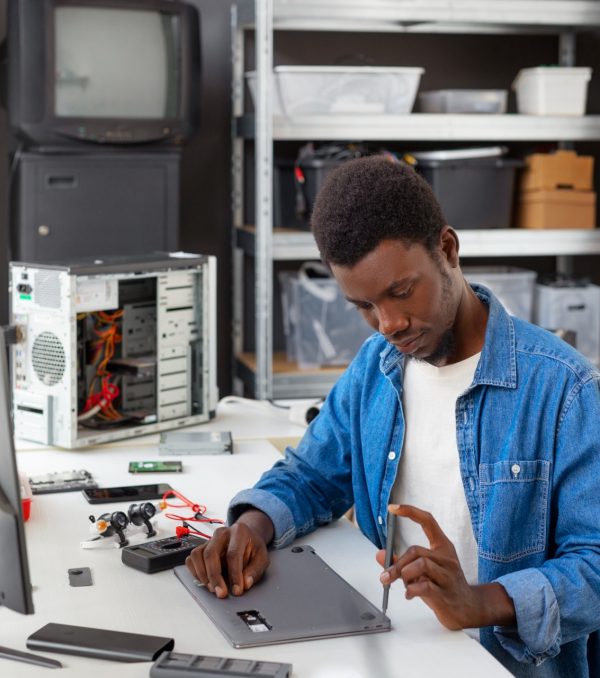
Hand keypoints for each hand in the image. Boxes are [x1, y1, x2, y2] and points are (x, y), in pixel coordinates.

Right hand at [186, 509, 272, 597]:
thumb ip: (255, 570)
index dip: (234, 574)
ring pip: (197, 555)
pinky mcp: (202, 547)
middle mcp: (222, 533)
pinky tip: (205, 581)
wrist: (246, 536)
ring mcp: (209, 539)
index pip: (233, 554)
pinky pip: (192, 559)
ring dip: (203, 575)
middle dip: (214, 576)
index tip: (237, 590)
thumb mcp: (262, 557)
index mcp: (239, 531)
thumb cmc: (253, 547)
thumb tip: (246, 583)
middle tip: (221, 593)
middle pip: (211, 553)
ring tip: (213, 588)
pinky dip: (195, 572)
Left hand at [376, 504, 514, 629]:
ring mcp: (448, 576)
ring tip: (405, 586)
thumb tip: (379, 554)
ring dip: (404, 575)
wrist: (469, 609)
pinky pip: (424, 586)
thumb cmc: (444, 586)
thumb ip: (402, 562)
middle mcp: (447, 558)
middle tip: (386, 576)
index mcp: (442, 547)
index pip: (428, 521)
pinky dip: (411, 590)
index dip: (410, 512)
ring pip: (420, 565)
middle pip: (415, 550)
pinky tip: (409, 594)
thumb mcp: (423, 571)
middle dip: (397, 564)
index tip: (392, 508)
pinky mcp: (445, 593)